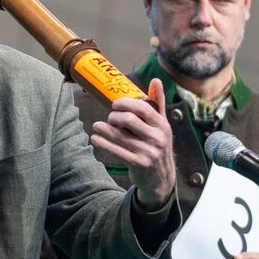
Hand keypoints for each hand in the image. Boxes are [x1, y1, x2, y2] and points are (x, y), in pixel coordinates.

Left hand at [90, 78, 175, 210]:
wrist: (161, 177)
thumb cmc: (158, 145)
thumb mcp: (162, 125)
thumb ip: (158, 103)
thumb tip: (156, 80)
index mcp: (162, 125)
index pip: (143, 108)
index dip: (126, 103)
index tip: (115, 104)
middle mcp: (157, 138)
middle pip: (129, 120)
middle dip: (115, 116)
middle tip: (109, 117)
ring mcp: (148, 152)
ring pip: (120, 136)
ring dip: (104, 129)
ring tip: (97, 126)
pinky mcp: (139, 164)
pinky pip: (117, 151)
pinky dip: (103, 143)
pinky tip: (95, 139)